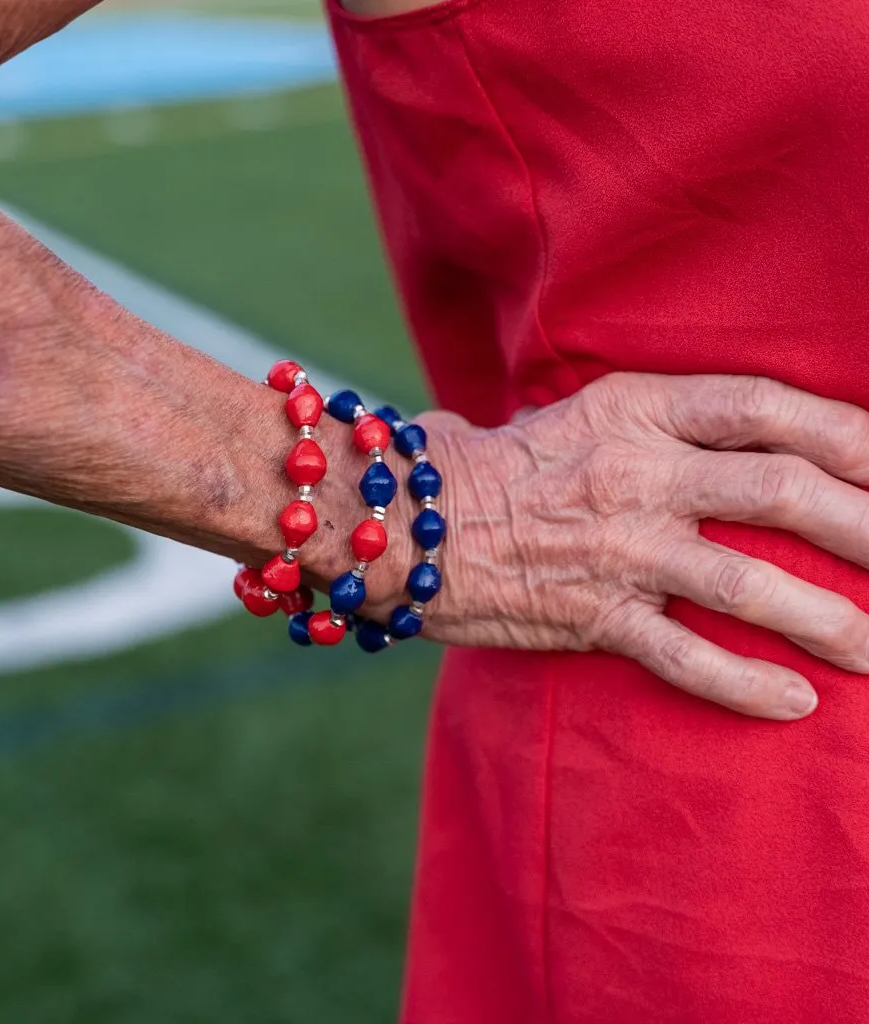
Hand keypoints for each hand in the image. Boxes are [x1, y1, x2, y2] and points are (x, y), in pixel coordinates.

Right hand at [419, 374, 868, 720]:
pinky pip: (683, 658)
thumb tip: (755, 431)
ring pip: (746, 583)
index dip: (848, 431)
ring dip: (827, 619)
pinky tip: (795, 703)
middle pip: (780, 492)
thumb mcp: (582, 412)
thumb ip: (663, 417)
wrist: (413, 523)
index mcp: (634, 410)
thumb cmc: (502, 464)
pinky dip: (744, 685)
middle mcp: (635, 475)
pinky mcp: (593, 617)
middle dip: (867, 526)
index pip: (764, 408)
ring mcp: (617, 549)